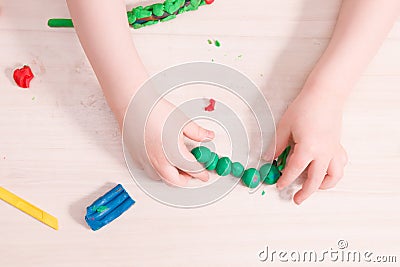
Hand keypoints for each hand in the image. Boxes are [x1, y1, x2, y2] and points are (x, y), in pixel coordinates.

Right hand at [127, 98, 214, 186]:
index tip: (204, 175)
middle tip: (192, 175)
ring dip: (170, 176)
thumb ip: (198, 132)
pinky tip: (161, 160)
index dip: (201, 174)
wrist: (133, 105)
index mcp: (174, 154)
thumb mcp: (182, 121)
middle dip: (185, 180)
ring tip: (177, 167)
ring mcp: (146, 161)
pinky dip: (157, 169)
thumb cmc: (155, 111)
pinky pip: (149, 170)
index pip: (192, 170)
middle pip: (175, 181)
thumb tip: (208, 136)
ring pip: (160, 178)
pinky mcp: (136, 157)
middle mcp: (159, 161)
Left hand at [264, 84, 347, 203]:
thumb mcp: (285, 126)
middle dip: (304, 192)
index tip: (279, 185)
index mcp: (308, 148)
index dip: (285, 180)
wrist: (325, 95)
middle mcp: (323, 153)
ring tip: (313, 188)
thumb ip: (277, 145)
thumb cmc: (305, 108)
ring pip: (333, 177)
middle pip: (314, 180)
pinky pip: (340, 165)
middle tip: (296, 199)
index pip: (294, 170)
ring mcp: (333, 151)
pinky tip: (325, 171)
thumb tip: (268, 159)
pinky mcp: (338, 146)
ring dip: (323, 186)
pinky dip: (334, 172)